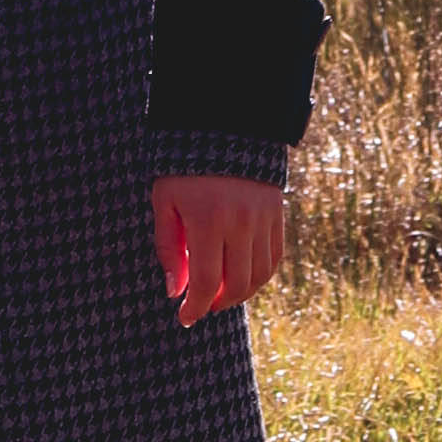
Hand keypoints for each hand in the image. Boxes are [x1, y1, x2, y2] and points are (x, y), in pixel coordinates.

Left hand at [157, 170, 287, 324]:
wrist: (223, 124)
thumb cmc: (183, 165)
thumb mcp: (164, 200)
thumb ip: (167, 248)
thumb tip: (175, 290)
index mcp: (208, 220)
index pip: (207, 283)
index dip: (196, 307)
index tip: (184, 317)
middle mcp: (240, 223)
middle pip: (236, 285)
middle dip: (217, 303)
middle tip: (201, 305)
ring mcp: (262, 219)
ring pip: (259, 277)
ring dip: (240, 294)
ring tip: (220, 294)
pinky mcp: (276, 214)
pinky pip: (274, 259)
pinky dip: (260, 276)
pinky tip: (243, 277)